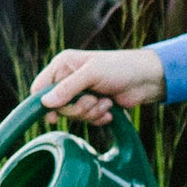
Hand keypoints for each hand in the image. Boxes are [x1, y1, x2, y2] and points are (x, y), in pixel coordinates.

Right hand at [38, 45, 166, 122]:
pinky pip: (86, 120)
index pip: (40, 87)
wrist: (145, 79)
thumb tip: (45, 103)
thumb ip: (68, 88)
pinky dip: (99, 117)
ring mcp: (80, 94)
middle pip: (57, 106)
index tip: (54, 116)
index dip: (43, 103)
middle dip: (78, 108)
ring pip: (73, 115)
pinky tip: (110, 108)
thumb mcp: (92, 74)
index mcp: (63, 65)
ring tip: (105, 101)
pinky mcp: (92, 106)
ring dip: (91, 112)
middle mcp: (68, 80)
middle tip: (93, 99)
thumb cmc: (119, 68)